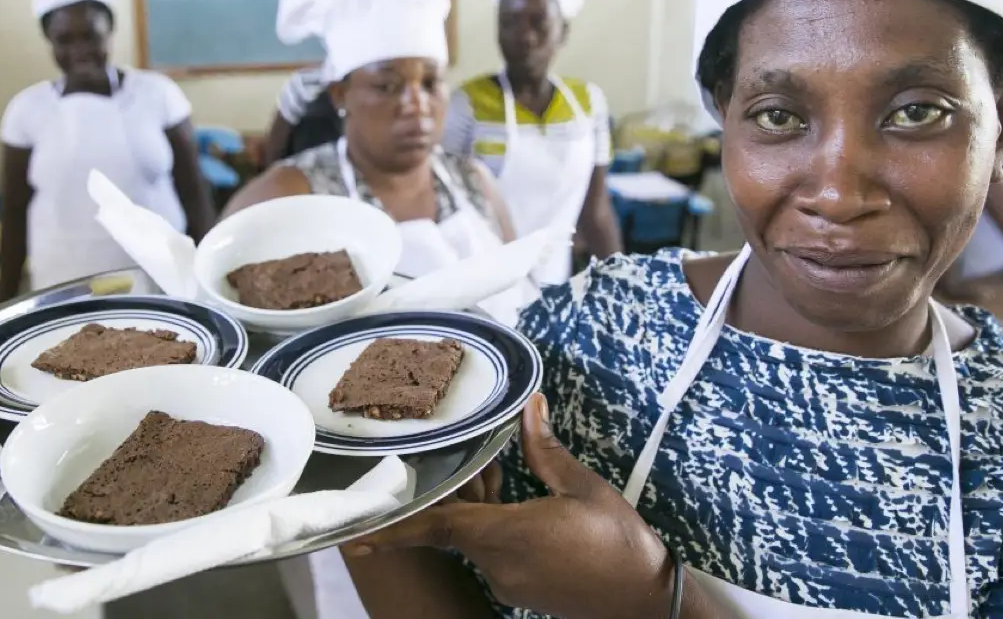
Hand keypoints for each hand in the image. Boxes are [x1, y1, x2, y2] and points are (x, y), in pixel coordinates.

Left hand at [347, 395, 674, 618]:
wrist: (646, 601)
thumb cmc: (620, 544)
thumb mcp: (585, 488)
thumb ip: (547, 449)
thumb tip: (530, 404)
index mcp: (507, 536)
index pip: (438, 526)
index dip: (394, 527)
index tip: (356, 533)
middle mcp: (497, 563)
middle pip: (452, 525)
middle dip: (447, 493)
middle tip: (445, 459)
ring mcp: (507, 580)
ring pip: (472, 536)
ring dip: (474, 505)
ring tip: (490, 468)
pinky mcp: (520, 587)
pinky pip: (490, 550)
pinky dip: (490, 523)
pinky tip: (510, 497)